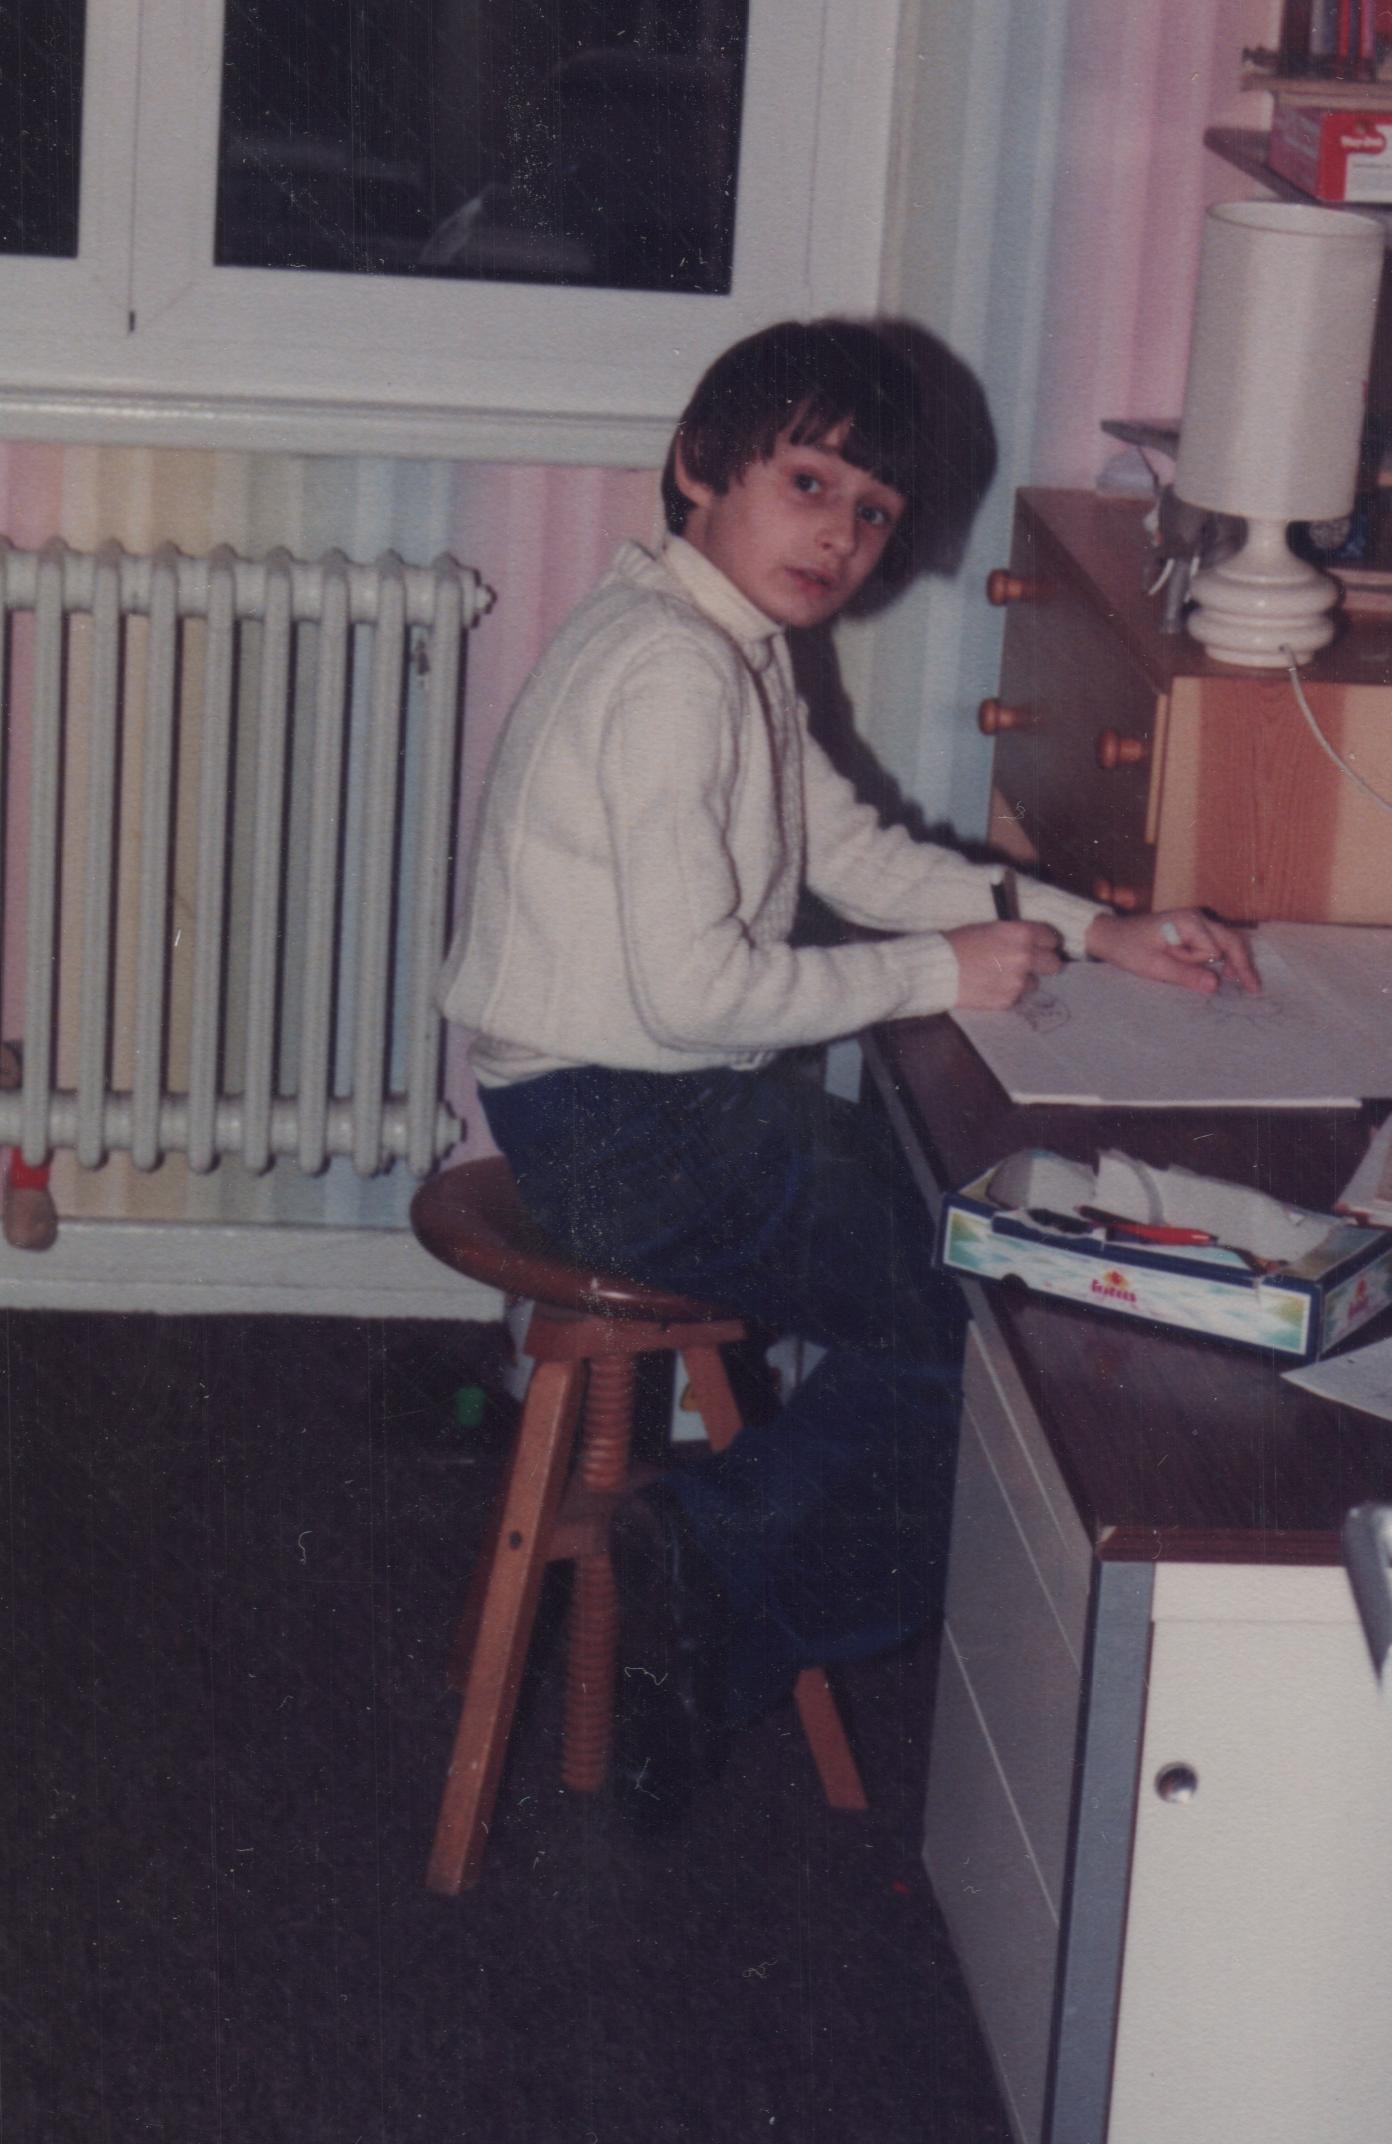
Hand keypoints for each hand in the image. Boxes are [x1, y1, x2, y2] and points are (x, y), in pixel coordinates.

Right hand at [946, 920, 1062, 1008]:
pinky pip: (1016, 996)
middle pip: (1053, 964)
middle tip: (1028, 963)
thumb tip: (1032, 941)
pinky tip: (989, 985)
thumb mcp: (991, 928)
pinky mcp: (1008, 1000)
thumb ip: (1015, 935)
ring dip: (1022, 980)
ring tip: (998, 975)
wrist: (938, 968)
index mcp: (1022, 934)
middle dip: (1043, 963)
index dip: (1044, 942)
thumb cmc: (960, 943)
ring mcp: (1017, 981)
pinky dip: (1006, 992)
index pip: (1051, 938)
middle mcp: (1025, 957)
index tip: (1039, 946)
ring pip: (1034, 983)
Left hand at [1084, 908, 1260, 994]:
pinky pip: (1216, 943)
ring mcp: (1197, 922)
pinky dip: (1224, 958)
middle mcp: (1198, 918)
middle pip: (1232, 940)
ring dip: (1235, 962)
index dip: (1202, 964)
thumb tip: (1215, 986)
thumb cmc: (1129, 949)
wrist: (1111, 936)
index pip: (1213, 949)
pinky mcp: (1193, 930)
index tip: (1179, 967)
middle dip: (1243, 964)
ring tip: (1246, 984)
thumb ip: (1185, 975)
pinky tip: (1228, 973)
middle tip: (1256, 990)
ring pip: (1228, 942)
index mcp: (1189, 922)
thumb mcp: (1154, 966)